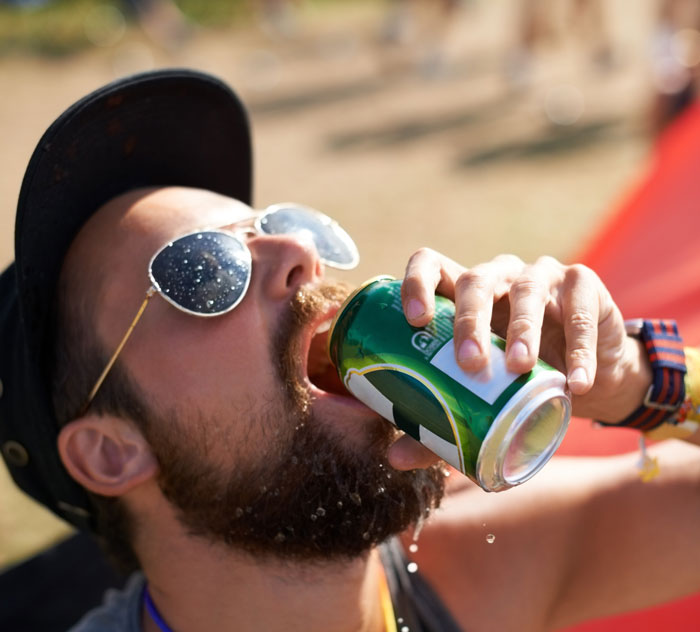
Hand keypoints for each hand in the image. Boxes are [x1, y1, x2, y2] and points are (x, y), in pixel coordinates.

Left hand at [388, 250, 650, 469]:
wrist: (586, 377)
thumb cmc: (517, 381)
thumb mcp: (482, 398)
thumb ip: (441, 423)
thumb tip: (396, 458)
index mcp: (461, 294)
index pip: (431, 265)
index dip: (417, 282)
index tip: (414, 320)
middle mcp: (497, 276)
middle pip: (475, 280)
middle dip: (469, 319)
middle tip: (470, 363)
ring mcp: (540, 276)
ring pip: (526, 289)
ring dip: (522, 329)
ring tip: (520, 367)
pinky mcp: (583, 286)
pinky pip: (580, 311)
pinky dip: (579, 348)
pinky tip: (575, 382)